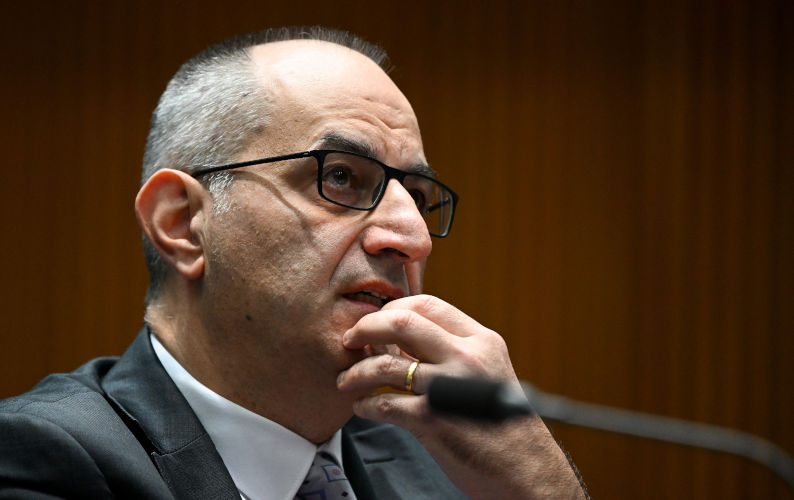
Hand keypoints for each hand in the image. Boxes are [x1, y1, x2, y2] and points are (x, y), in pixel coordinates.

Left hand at [337, 295, 586, 499]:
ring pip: (386, 363)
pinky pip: (384, 404)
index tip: (375, 322)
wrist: (526, 470)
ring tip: (346, 381)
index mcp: (481, 340)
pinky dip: (364, 406)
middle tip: (349, 340)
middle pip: (401, 321)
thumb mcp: (486, 373)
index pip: (427, 304)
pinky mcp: (433, 420)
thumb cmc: (502, 425)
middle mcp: (466, 357)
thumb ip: (450, 351)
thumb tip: (398, 339)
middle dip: (365, 328)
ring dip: (357, 372)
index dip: (392, 308)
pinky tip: (362, 409)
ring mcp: (448, 388)